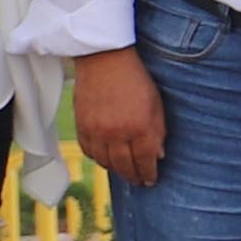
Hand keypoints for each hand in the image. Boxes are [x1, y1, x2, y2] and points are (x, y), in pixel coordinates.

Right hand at [70, 45, 165, 184]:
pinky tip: (105, 157)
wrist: (104, 60)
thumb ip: (158, 131)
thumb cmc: (134, 78)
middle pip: (124, 166)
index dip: (148, 173)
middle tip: (138, 180)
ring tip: (123, 169)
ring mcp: (96, 131)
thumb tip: (158, 154)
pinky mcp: (81, 126)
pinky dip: (98, 157)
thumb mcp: (156, 103)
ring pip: (105, 162)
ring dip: (115, 169)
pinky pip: (89, 151)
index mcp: (139, 127)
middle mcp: (116, 133)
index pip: (144, 160)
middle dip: (133, 176)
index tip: (150, 179)